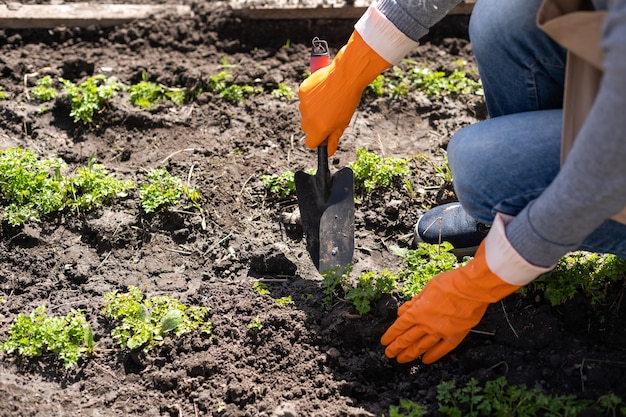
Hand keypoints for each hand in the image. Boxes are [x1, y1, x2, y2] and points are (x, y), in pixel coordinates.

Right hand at [298, 31, 389, 155]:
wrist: (346, 76)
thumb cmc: (347, 101)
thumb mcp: (343, 122)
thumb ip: (333, 139)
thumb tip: (328, 152)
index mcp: (320, 129)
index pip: (310, 143)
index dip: (317, 140)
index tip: (323, 135)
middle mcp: (309, 119)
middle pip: (306, 128)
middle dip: (314, 125)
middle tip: (328, 114)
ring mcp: (304, 105)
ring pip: (304, 113)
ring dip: (312, 110)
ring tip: (326, 100)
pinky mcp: (302, 92)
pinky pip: (303, 99)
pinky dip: (310, 97)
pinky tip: (321, 91)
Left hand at [381, 214, 548, 363]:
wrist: (472, 288)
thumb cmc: (449, 283)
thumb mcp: (426, 288)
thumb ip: (414, 302)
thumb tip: (402, 312)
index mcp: (418, 311)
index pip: (400, 326)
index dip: (391, 335)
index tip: (384, 342)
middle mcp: (426, 324)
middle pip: (407, 339)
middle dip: (396, 347)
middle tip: (389, 354)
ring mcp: (440, 332)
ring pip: (421, 347)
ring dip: (410, 354)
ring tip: (402, 359)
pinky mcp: (455, 336)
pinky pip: (441, 349)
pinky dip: (432, 356)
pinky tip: (425, 360)